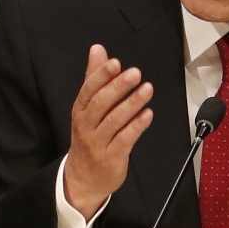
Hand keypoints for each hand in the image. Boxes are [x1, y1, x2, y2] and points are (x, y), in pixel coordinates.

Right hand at [65, 44, 153, 218]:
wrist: (83, 178)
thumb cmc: (89, 136)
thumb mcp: (88, 107)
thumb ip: (94, 77)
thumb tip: (97, 49)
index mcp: (80, 110)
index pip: (88, 90)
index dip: (101, 76)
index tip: (115, 62)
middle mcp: (86, 125)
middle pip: (100, 104)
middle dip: (118, 87)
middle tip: (135, 73)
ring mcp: (98, 143)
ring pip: (114, 122)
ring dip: (131, 104)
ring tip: (147, 89)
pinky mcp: (112, 158)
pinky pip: (125, 140)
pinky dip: (136, 127)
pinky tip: (148, 114)